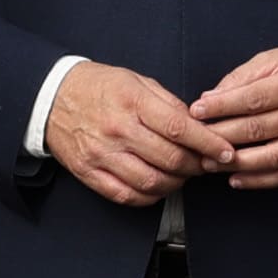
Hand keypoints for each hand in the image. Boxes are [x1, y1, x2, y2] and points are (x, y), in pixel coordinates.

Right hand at [44, 62, 236, 209]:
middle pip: (170, 159)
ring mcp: (101, 154)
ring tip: (183, 174)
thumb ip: (169, 103)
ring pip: (152, 182)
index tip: (226, 152)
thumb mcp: (136, 81)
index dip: (209, 143)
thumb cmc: (98, 87)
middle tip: (207, 164)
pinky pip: (127, 195)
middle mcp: (117, 130)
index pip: (179, 128)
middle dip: (197, 166)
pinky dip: (150, 197)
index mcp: (132, 102)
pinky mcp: (89, 173)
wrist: (51, 97)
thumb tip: (199, 125)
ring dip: (176, 183)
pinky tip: (159, 186)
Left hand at [193, 41, 277, 187]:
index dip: (222, 107)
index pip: (253, 99)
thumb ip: (242, 78)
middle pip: (259, 130)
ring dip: (236, 163)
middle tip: (196, 141)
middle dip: (222, 137)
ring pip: (271, 157)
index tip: (197, 111)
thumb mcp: (276, 59)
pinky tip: (236, 179)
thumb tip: (210, 98)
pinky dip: (260, 181)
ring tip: (210, 163)